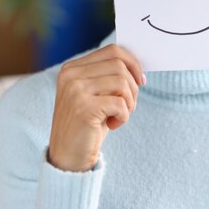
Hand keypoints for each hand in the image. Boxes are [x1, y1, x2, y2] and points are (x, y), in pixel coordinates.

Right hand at [48, 44, 144, 171]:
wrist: (68, 158)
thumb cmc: (88, 125)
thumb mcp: (96, 95)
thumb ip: (109, 76)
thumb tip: (138, 66)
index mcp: (72, 68)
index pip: (113, 51)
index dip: (133, 64)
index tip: (141, 80)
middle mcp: (71, 75)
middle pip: (120, 65)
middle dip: (132, 87)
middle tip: (129, 106)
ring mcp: (75, 90)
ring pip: (121, 82)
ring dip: (129, 102)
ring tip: (119, 116)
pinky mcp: (84, 108)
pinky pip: (120, 103)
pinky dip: (124, 116)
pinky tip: (113, 125)